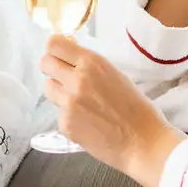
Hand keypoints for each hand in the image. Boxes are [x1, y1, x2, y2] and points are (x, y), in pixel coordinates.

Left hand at [39, 35, 184, 186]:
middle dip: (52, 69)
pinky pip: (59, 113)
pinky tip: (88, 124)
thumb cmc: (137, 109)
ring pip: (48, 88)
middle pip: (44, 63)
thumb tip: (71, 61)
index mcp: (92, 63)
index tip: (60, 56)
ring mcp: (68, 102)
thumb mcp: (115, 76)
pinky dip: (69, 117)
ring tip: (80, 103)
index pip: (54, 44)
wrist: (142, 142)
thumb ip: (91, 67)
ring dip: (59, 92)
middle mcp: (77, 79)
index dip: (55, 50)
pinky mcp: (65, 124)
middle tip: (64, 78)